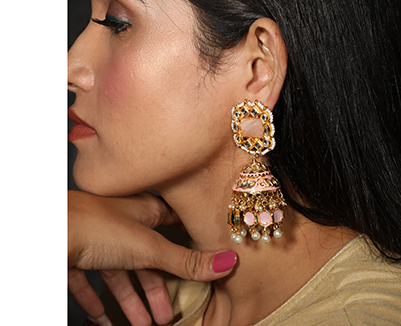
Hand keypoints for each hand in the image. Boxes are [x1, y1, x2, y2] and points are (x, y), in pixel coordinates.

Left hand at [68, 191, 236, 325]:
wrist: (47, 232)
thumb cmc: (98, 226)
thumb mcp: (150, 247)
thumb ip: (187, 260)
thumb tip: (228, 261)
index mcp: (146, 210)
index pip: (175, 224)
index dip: (189, 242)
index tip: (203, 262)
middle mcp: (124, 222)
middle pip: (149, 257)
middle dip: (159, 288)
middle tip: (169, 314)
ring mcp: (99, 239)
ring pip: (122, 274)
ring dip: (132, 302)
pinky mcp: (77, 255)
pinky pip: (93, 283)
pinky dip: (101, 303)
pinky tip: (105, 321)